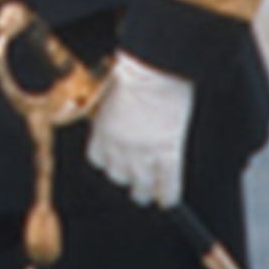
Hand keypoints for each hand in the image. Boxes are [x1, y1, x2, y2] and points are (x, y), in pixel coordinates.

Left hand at [87, 52, 191, 206]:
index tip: (114, 162)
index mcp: (103, 129)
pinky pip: (168, 183)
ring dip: (145, 192)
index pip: (98, 159)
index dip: (108, 162)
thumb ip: (110, 108)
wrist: (156, 69)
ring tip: (149, 194)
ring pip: (141, 186)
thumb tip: (113, 110)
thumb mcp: (112, 89)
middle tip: (133, 177)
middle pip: (118, 175)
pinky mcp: (168, 152)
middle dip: (125, 176)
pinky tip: (169, 199)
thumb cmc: (135, 70)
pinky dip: (169, 194)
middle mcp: (119, 145)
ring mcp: (144, 151)